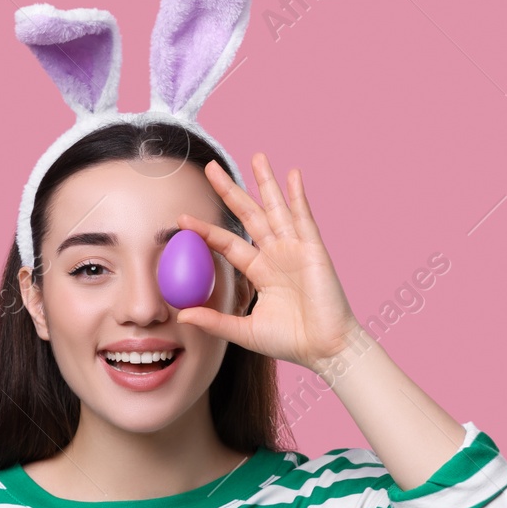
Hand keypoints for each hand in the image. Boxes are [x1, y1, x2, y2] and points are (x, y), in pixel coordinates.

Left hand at [175, 152, 361, 371]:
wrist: (325, 350)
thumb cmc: (290, 341)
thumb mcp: (244, 331)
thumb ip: (214, 321)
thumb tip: (182, 315)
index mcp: (260, 271)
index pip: (227, 243)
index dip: (206, 230)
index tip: (181, 218)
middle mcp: (276, 255)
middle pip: (248, 215)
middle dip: (230, 191)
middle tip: (211, 167)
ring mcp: (295, 249)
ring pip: (275, 209)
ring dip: (265, 183)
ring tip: (256, 157)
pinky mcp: (313, 250)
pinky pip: (304, 218)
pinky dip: (298, 196)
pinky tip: (292, 174)